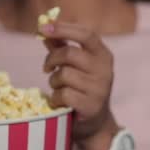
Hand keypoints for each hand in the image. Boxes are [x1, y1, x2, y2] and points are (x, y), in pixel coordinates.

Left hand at [40, 22, 118, 149]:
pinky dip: (56, 98)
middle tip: (47, 68)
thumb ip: (62, 46)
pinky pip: (63, 94)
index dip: (64, 29)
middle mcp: (105, 70)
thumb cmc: (83, 87)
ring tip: (59, 88)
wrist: (95, 122)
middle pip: (70, 53)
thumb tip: (45, 27)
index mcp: (103, 55)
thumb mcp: (77, 65)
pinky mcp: (91, 105)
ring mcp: (100, 88)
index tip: (44, 27)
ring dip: (54, 81)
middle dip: (52, 59)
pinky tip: (61, 101)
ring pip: (63, 74)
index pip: (86, 35)